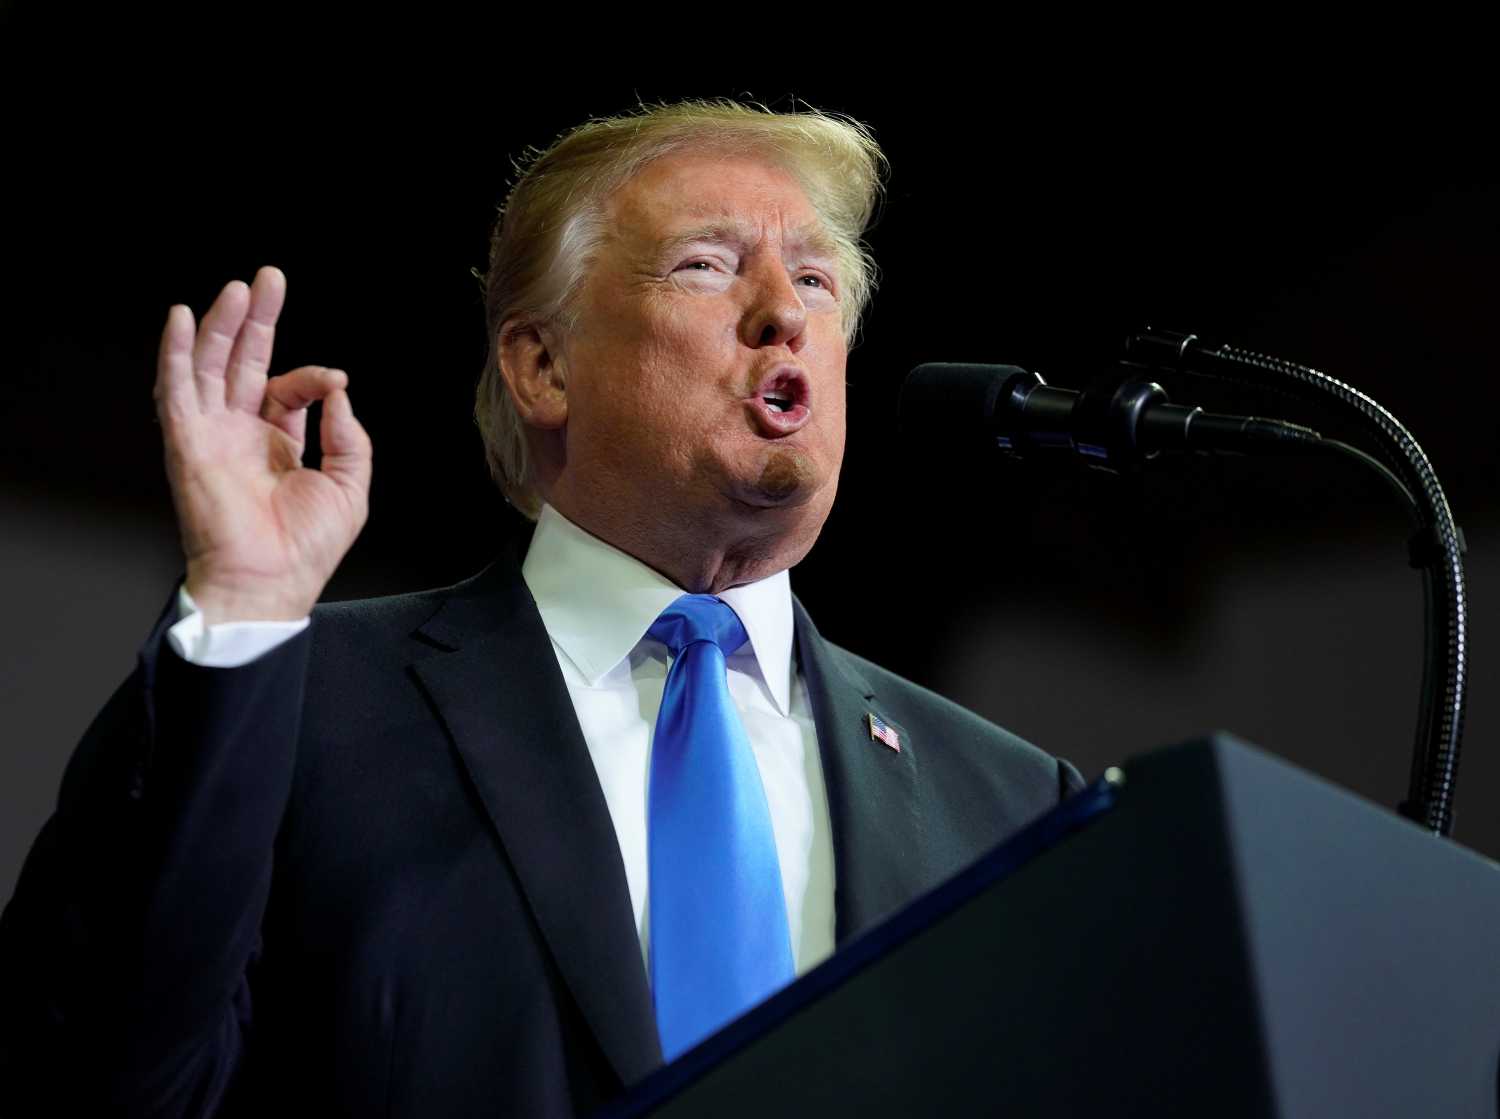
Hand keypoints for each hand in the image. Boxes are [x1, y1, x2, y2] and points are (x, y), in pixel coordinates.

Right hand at [154, 267, 372, 624]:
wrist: (271, 582)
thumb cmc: (306, 547)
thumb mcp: (349, 484)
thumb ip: (348, 436)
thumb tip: (338, 391)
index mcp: (276, 444)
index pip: (288, 390)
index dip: (311, 376)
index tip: (333, 379)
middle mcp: (240, 434)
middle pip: (243, 363)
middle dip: (255, 320)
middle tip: (268, 279)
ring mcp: (211, 435)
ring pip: (210, 367)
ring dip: (220, 326)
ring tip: (237, 289)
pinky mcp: (188, 442)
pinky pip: (176, 390)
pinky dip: (178, 354)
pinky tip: (184, 319)